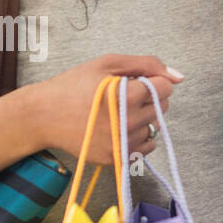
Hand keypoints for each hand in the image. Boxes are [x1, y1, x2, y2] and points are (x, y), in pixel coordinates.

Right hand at [29, 54, 183, 164]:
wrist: (43, 116)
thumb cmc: (74, 85)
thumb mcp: (107, 64)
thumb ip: (146, 65)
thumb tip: (179, 77)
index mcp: (126, 95)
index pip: (166, 87)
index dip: (151, 81)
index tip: (132, 81)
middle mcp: (127, 122)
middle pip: (162, 107)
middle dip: (148, 98)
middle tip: (121, 96)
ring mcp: (122, 143)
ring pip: (155, 127)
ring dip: (143, 118)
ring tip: (117, 112)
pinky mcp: (117, 158)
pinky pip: (146, 147)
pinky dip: (138, 136)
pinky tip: (118, 127)